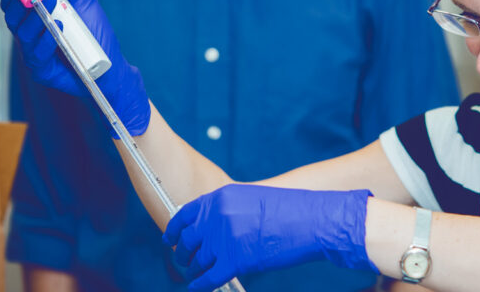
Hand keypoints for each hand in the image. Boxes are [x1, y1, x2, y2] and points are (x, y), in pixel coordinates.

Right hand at [1, 0, 149, 135]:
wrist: (109, 64)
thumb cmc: (94, 31)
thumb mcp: (85, 1)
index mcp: (34, 17)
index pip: (13, 4)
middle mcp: (29, 35)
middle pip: (12, 18)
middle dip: (20, 2)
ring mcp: (33, 54)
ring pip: (23, 35)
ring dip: (35, 17)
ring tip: (50, 2)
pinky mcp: (41, 71)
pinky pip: (37, 54)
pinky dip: (45, 40)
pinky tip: (57, 29)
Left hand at [163, 184, 375, 290]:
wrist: (311, 221)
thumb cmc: (288, 211)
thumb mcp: (250, 200)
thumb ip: (225, 211)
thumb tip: (207, 232)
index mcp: (220, 197)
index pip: (184, 215)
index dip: (173, 230)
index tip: (169, 240)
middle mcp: (216, 216)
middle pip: (187, 240)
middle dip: (183, 253)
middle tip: (185, 260)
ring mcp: (223, 239)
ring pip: (197, 261)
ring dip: (194, 270)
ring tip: (197, 274)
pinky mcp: (233, 261)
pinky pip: (208, 278)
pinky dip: (200, 286)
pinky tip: (198, 288)